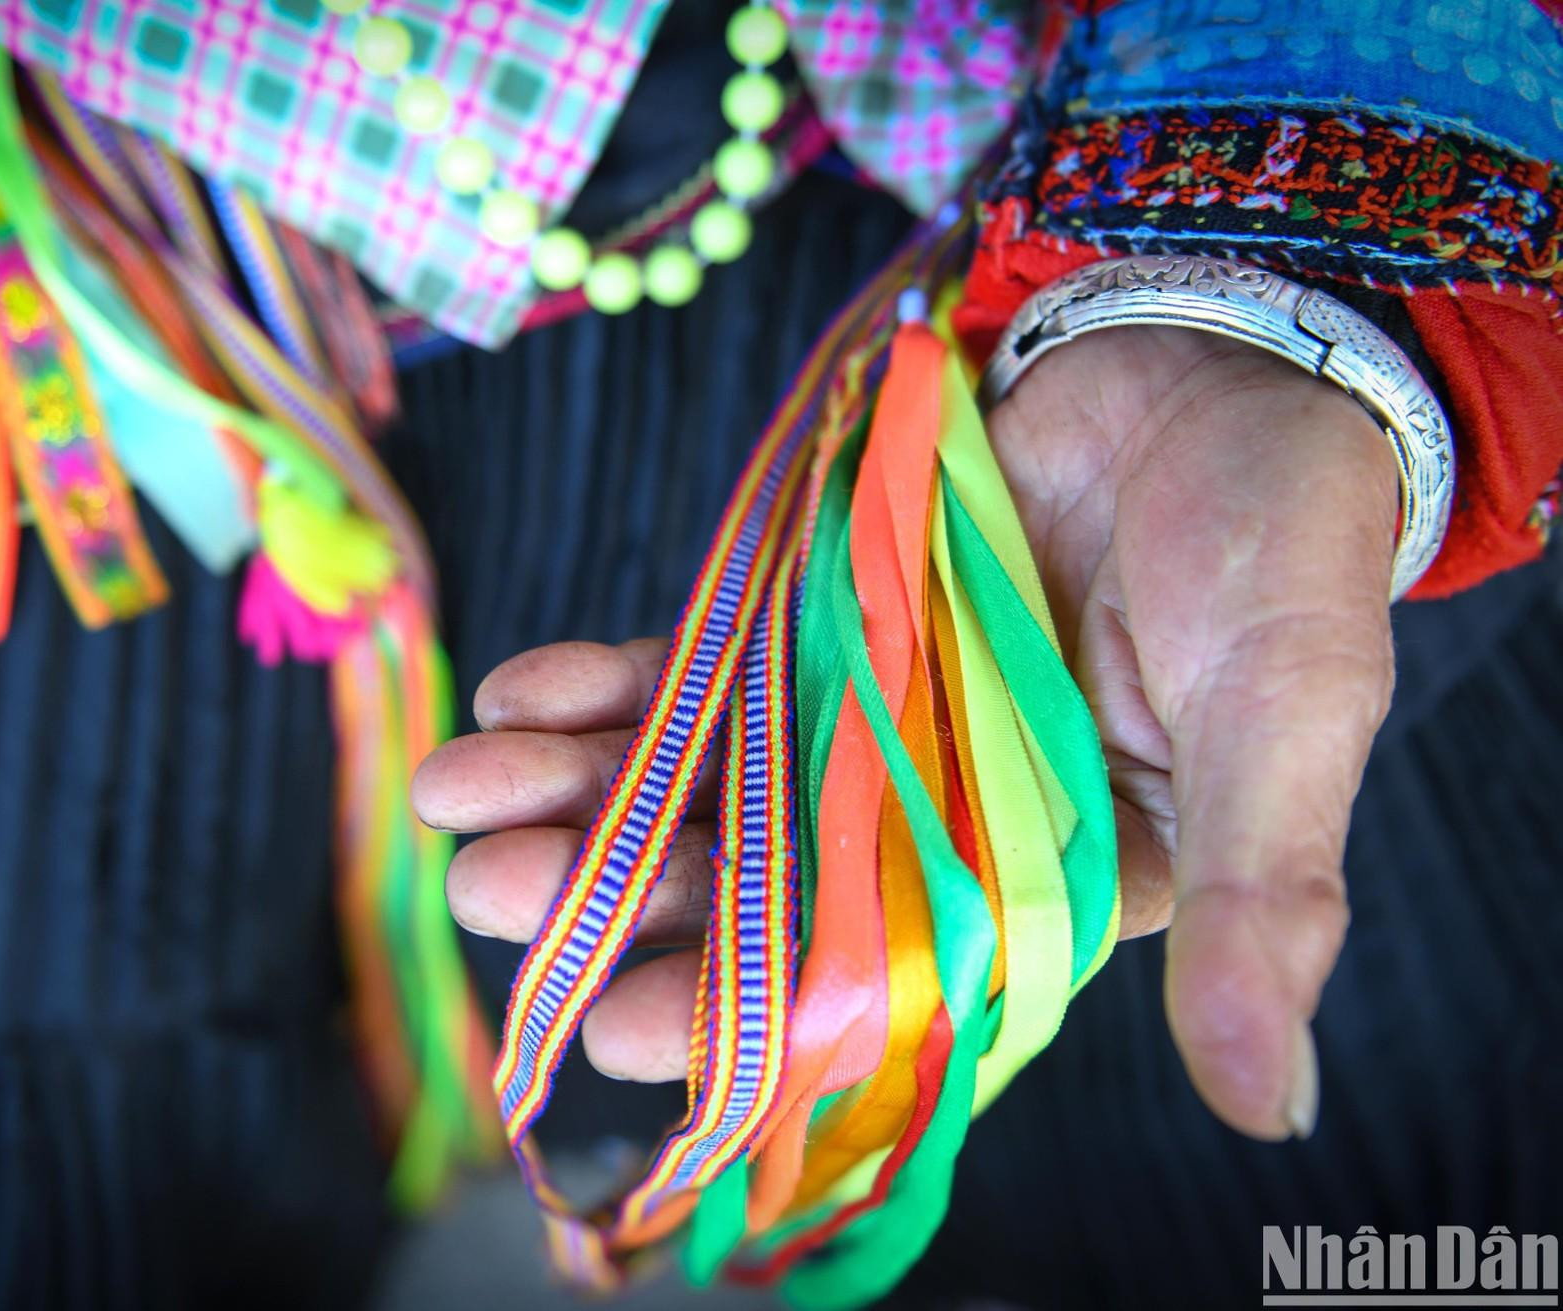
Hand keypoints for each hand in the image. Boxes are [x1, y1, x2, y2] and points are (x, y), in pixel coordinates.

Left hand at [413, 326, 1397, 1140]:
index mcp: (1037, 889)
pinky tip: (521, 695)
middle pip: (744, 893)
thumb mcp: (1280, 726)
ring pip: (696, 784)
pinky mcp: (812, 624)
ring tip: (455, 799)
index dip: (743, 1016)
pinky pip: (694, 672)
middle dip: (612, 897)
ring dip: (573, 794)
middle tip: (491, 892)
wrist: (1224, 364)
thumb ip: (1257, 905)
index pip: (869, 988)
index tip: (622, 1024)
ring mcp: (853, 721)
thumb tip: (1270, 1108)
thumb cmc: (1278, 549)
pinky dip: (609, 686)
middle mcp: (924, 826)